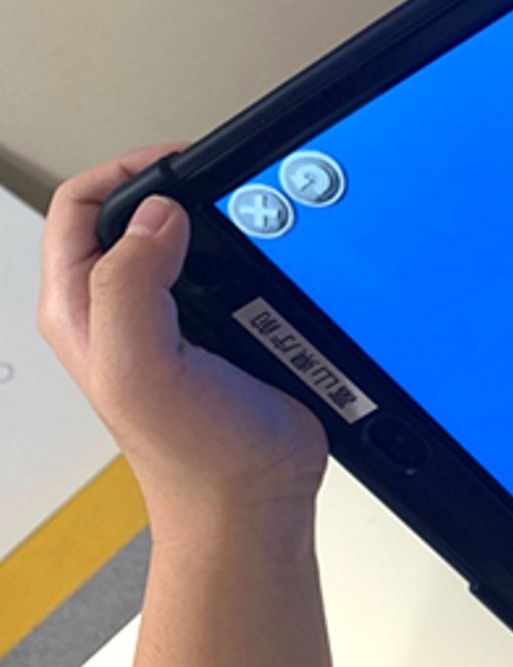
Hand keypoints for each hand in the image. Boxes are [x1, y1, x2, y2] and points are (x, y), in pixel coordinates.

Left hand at [38, 145, 329, 540]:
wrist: (255, 500)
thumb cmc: (194, 458)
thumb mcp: (140, 370)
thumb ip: (131, 286)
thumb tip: (158, 215)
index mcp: (83, 308)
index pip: (80, 205)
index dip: (125, 173)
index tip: (178, 166)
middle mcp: (124, 307)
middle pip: (139, 211)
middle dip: (183, 193)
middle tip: (224, 192)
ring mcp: (179, 316)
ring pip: (198, 236)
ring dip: (232, 229)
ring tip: (254, 234)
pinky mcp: (230, 325)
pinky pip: (246, 268)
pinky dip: (265, 261)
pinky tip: (277, 273)